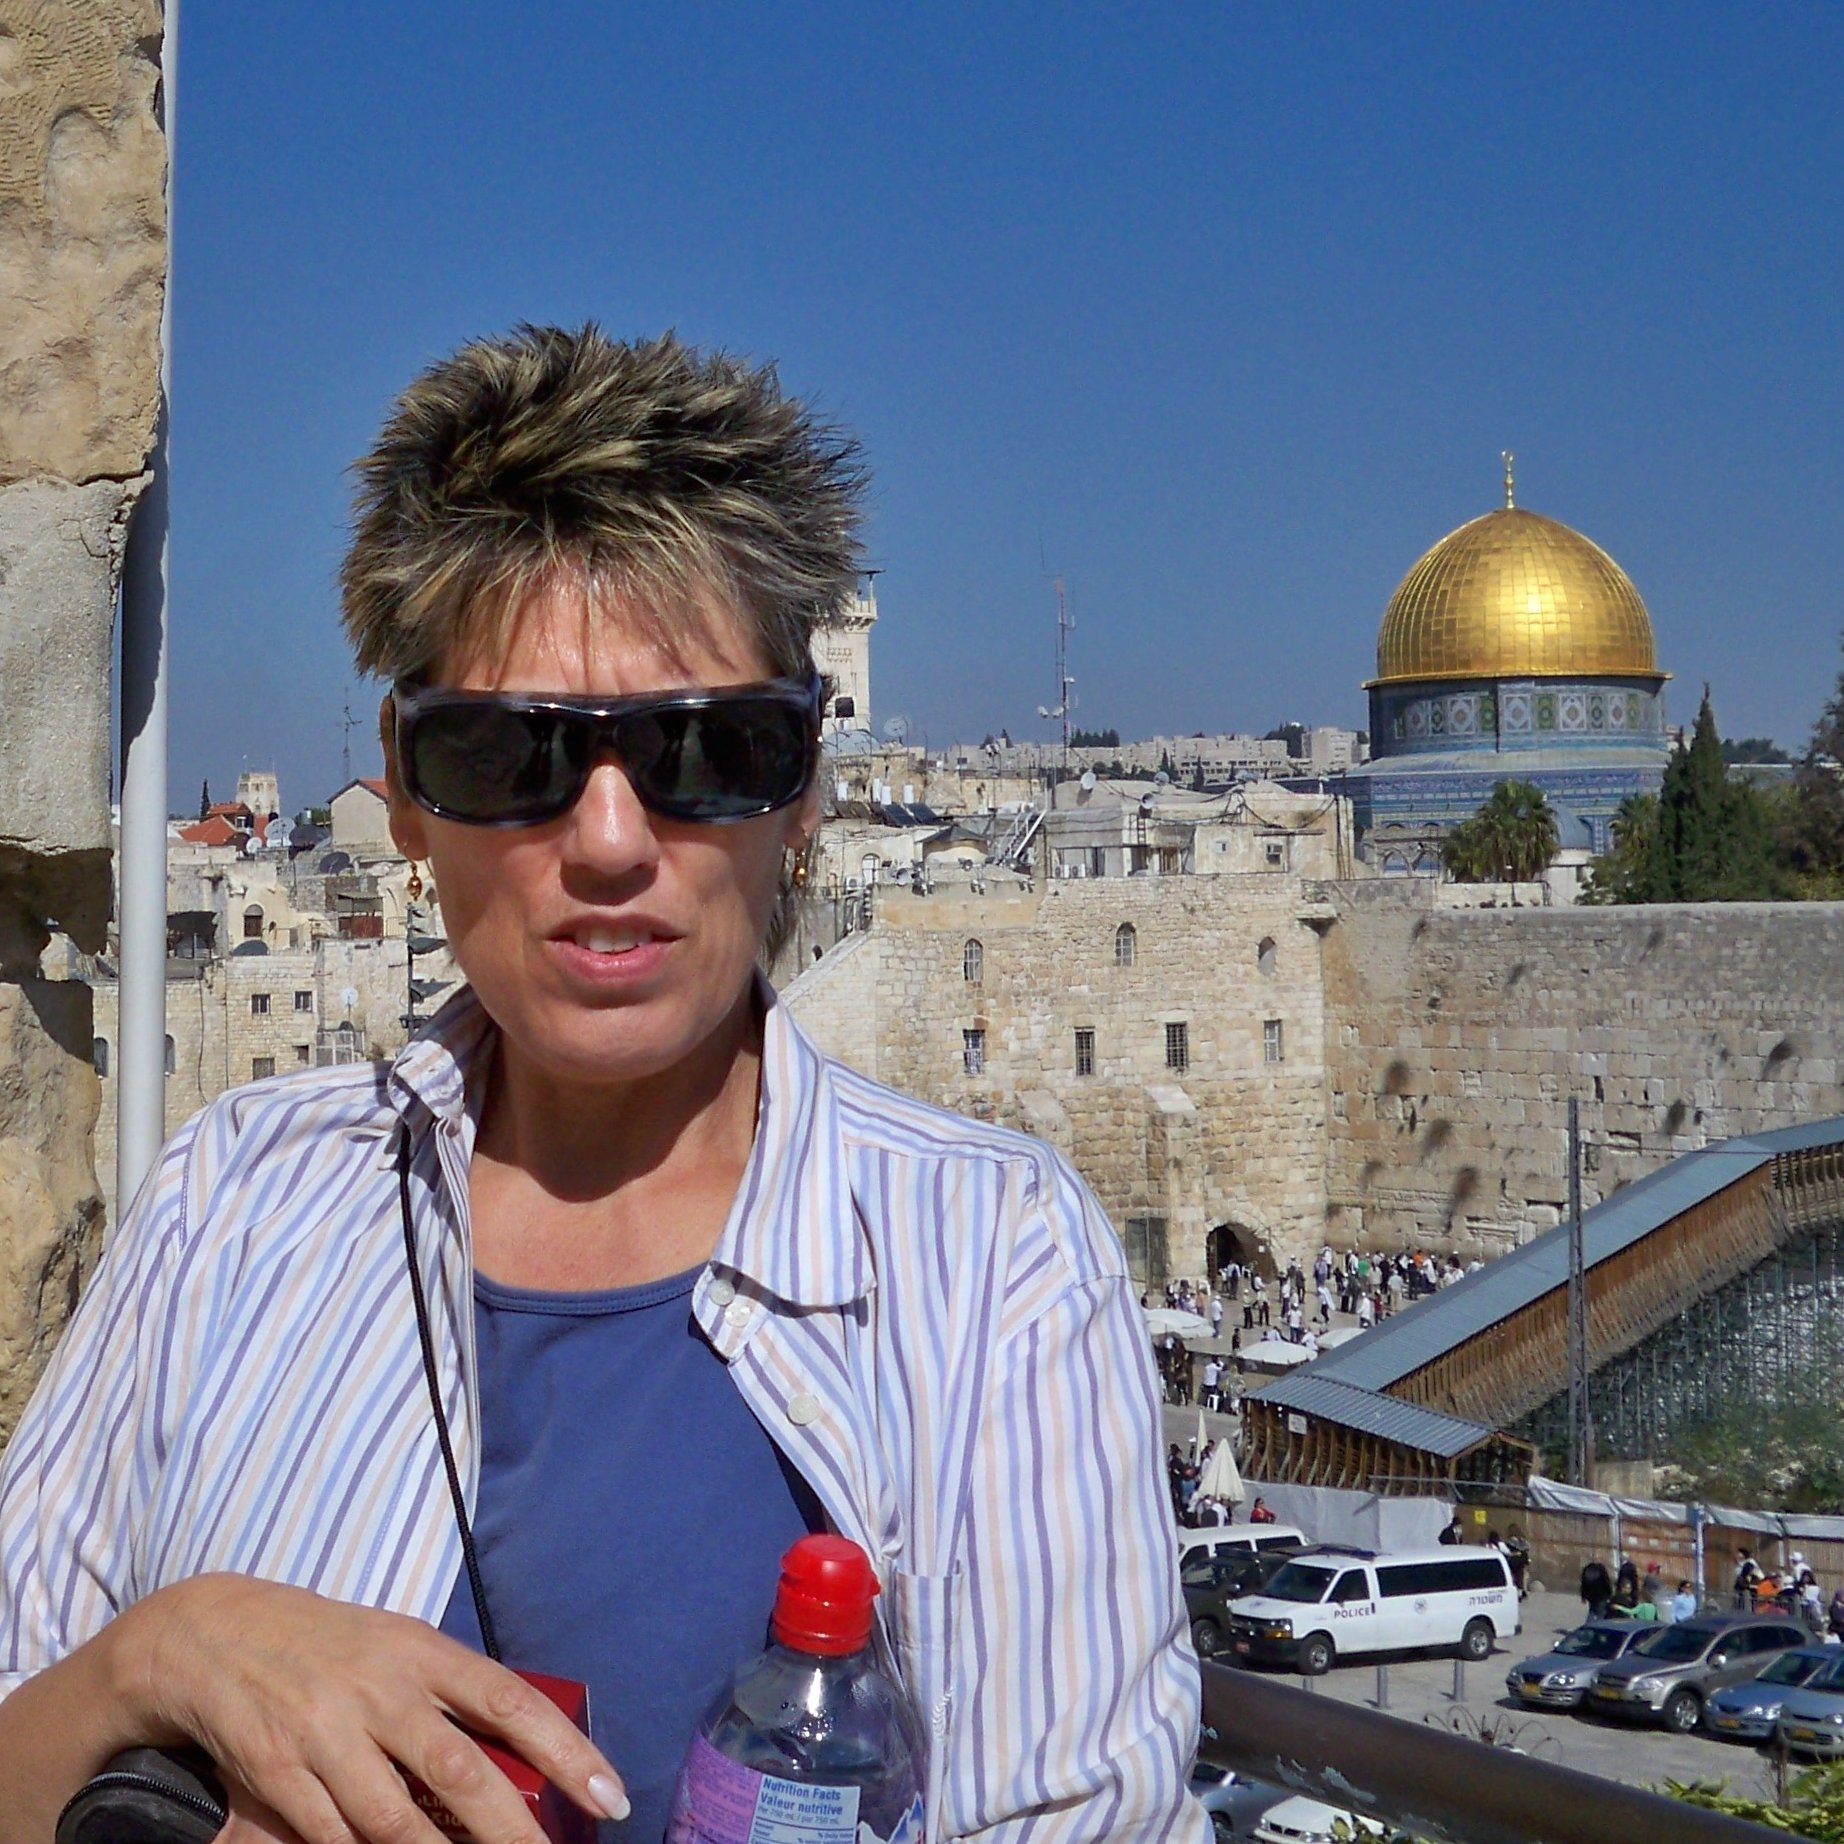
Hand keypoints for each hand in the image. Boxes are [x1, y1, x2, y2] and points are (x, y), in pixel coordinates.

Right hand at [130, 1574, 627, 1843]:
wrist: (213, 1634)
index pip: (510, 1701)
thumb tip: (521, 1749)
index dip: (566, 1751)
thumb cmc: (328, 1645)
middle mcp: (380, 1689)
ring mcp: (326, 1734)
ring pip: (397, 1822)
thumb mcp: (396, 1645)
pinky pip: (332, 1839)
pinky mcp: (277, 1774)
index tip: (610, 1795)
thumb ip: (448, 1693)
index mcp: (421, 1651)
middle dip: (513, 1831)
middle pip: (461, 1772)